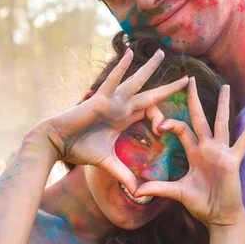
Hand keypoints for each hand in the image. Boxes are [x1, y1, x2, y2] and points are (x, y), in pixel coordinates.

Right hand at [44, 48, 188, 191]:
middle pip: (151, 94)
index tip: (164, 130)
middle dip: (169, 87)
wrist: (56, 143)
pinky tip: (129, 52)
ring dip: (150, 67)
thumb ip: (123, 174)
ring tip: (161, 52)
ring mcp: (112, 100)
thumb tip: (137, 192)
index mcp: (124, 118)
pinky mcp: (100, 99)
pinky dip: (121, 67)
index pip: (150, 112)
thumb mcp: (107, 163)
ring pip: (136, 81)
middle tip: (188, 78)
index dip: (161, 118)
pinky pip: (113, 80)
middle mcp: (121, 106)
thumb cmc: (78, 149)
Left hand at [135, 77, 244, 226]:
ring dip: (223, 105)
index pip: (180, 129)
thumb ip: (158, 188)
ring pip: (221, 123)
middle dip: (194, 99)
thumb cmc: (201, 203)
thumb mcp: (177, 193)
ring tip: (226, 86)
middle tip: (190, 79)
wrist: (220, 216)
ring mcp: (221, 152)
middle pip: (199, 117)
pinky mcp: (232, 160)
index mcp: (194, 152)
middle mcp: (207, 147)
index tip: (156, 123)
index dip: (168, 123)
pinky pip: (243, 141)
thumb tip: (135, 191)